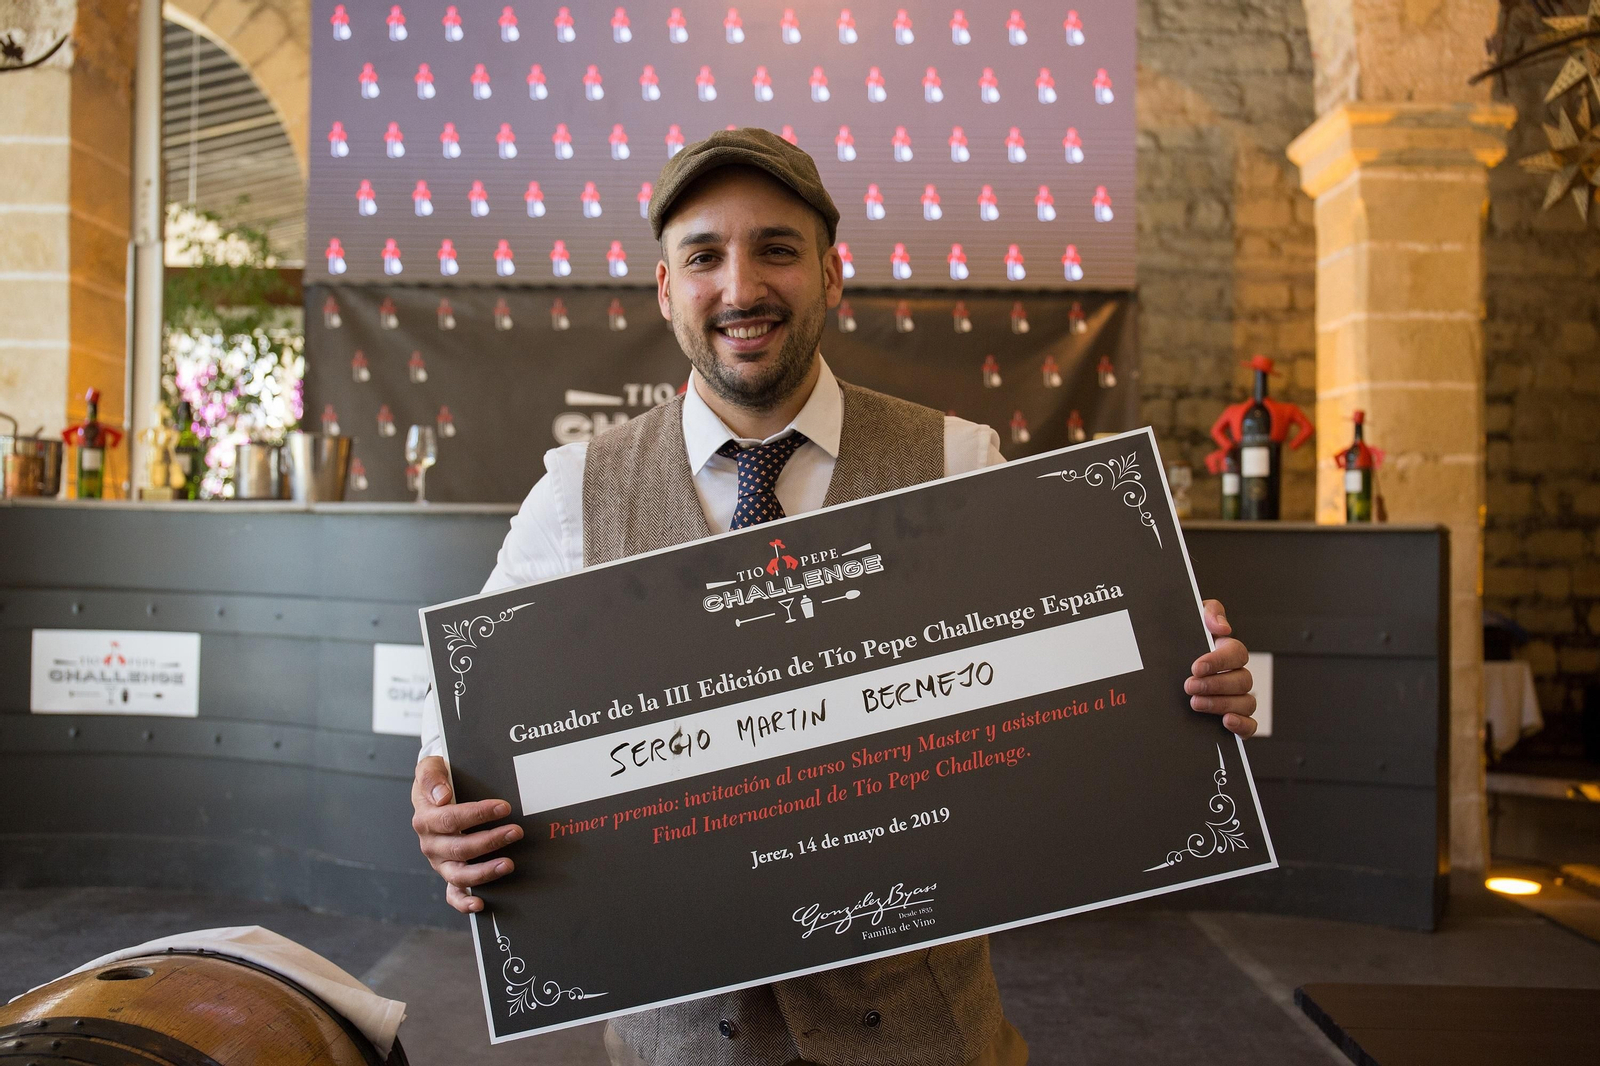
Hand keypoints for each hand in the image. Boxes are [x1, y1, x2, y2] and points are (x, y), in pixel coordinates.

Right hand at [411, 755, 521, 912]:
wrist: (436, 791)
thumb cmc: (438, 779)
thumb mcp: (430, 767)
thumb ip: (432, 777)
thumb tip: (442, 796)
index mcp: (425, 818)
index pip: (451, 818)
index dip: (478, 814)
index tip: (503, 807)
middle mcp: (431, 843)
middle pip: (460, 848)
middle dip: (490, 840)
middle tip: (516, 831)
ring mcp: (440, 861)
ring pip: (459, 874)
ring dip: (484, 872)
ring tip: (509, 864)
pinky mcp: (448, 873)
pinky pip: (453, 894)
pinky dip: (464, 903)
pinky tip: (480, 904)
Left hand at [1187, 599, 1255, 737]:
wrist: (1165, 663)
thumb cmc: (1181, 640)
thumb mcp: (1191, 619)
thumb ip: (1208, 612)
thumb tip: (1223, 627)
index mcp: (1228, 651)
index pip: (1236, 653)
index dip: (1218, 661)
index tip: (1195, 667)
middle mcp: (1237, 674)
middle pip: (1242, 680)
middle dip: (1215, 685)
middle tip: (1189, 686)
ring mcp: (1238, 698)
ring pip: (1246, 703)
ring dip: (1222, 704)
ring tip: (1195, 703)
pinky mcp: (1235, 718)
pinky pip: (1250, 725)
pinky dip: (1243, 725)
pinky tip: (1226, 722)